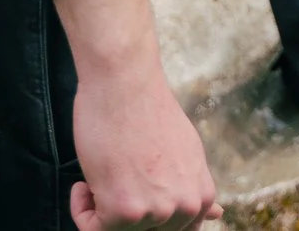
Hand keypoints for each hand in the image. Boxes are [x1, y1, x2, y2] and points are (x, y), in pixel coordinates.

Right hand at [69, 64, 220, 230]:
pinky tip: (87, 181)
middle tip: (115, 177)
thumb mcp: (187, 151)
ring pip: (117, 230)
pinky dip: (81, 209)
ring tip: (103, 171)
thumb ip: (193, 187)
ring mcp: (156, 212)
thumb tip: (217, 214)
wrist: (124, 82)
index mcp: (201, 197)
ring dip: (99, 206)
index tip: (131, 195)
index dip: (147, 216)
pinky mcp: (124, 212)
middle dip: (122, 210)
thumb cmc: (146, 111)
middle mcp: (185, 209)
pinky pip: (92, 228)